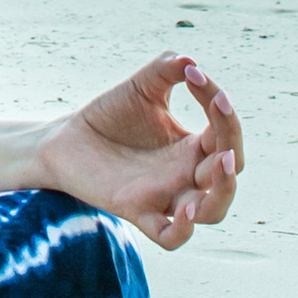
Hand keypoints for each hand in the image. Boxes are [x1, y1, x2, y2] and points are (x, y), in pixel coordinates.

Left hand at [35, 56, 242, 251]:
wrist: (65, 139)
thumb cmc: (109, 116)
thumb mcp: (141, 87)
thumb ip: (165, 70)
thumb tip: (189, 61)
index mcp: (193, 146)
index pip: (225, 133)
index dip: (221, 109)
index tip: (194, 76)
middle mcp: (185, 174)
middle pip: (228, 176)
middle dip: (232, 158)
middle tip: (222, 142)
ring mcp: (164, 195)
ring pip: (212, 211)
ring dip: (222, 194)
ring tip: (219, 168)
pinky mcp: (137, 210)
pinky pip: (169, 236)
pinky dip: (182, 230)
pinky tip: (186, 212)